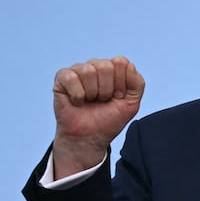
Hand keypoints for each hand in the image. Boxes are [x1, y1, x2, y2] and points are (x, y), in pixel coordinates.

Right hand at [50, 56, 145, 178]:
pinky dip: (77, 95)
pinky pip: (71, 78)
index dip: (121, 84)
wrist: (90, 137)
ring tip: (90, 101)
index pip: (121, 62)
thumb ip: (137, 83)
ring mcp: (78, 70)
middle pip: (105, 66)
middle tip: (103, 101)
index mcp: (113, 69)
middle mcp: (96, 66)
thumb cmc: (108, 120)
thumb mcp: (131, 104)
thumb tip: (128, 64)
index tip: (117, 97)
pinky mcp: (62, 77)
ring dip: (92, 93)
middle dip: (107, 90)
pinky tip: (78, 101)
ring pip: (88, 71)